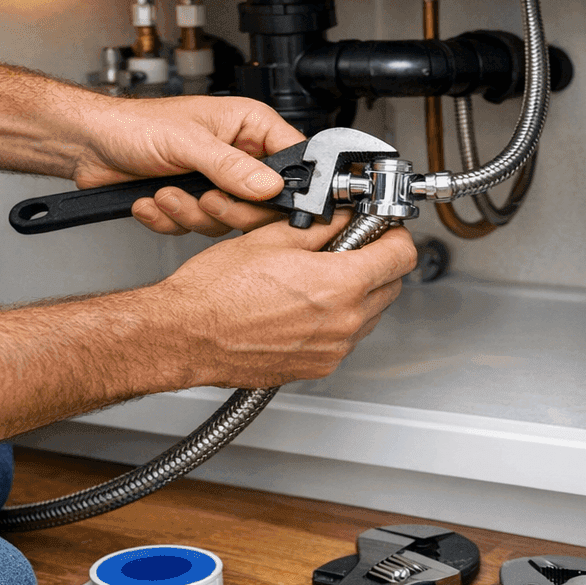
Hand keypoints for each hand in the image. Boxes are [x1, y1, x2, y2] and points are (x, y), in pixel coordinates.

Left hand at [72, 93, 304, 235]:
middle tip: (205, 198)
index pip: (293, 159)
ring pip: (227, 221)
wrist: (89, 145)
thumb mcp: (187, 142)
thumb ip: (230, 167)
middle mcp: (237, 156)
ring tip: (166, 193)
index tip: (266, 200)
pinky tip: (152, 199)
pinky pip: (196, 229)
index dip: (285, 185)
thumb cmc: (134, 125)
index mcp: (248, 127)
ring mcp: (215, 182)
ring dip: (190, 214)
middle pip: (263, 203)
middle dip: (227, 208)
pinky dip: (169, 220)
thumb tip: (269, 186)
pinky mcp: (192, 204)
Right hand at [154, 215, 416, 388]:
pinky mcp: (316, 367)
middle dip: (377, 262)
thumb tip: (345, 217)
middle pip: (391, 286)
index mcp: (340, 285)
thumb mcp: (272, 238)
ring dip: (358, 293)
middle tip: (348, 246)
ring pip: (370, 314)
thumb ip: (322, 226)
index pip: (401, 255)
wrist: (184, 335)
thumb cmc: (215, 291)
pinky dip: (336, 319)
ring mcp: (331, 350)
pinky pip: (344, 338)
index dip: (394, 234)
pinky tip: (303, 304)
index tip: (382, 228)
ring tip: (318, 277)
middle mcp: (343, 323)